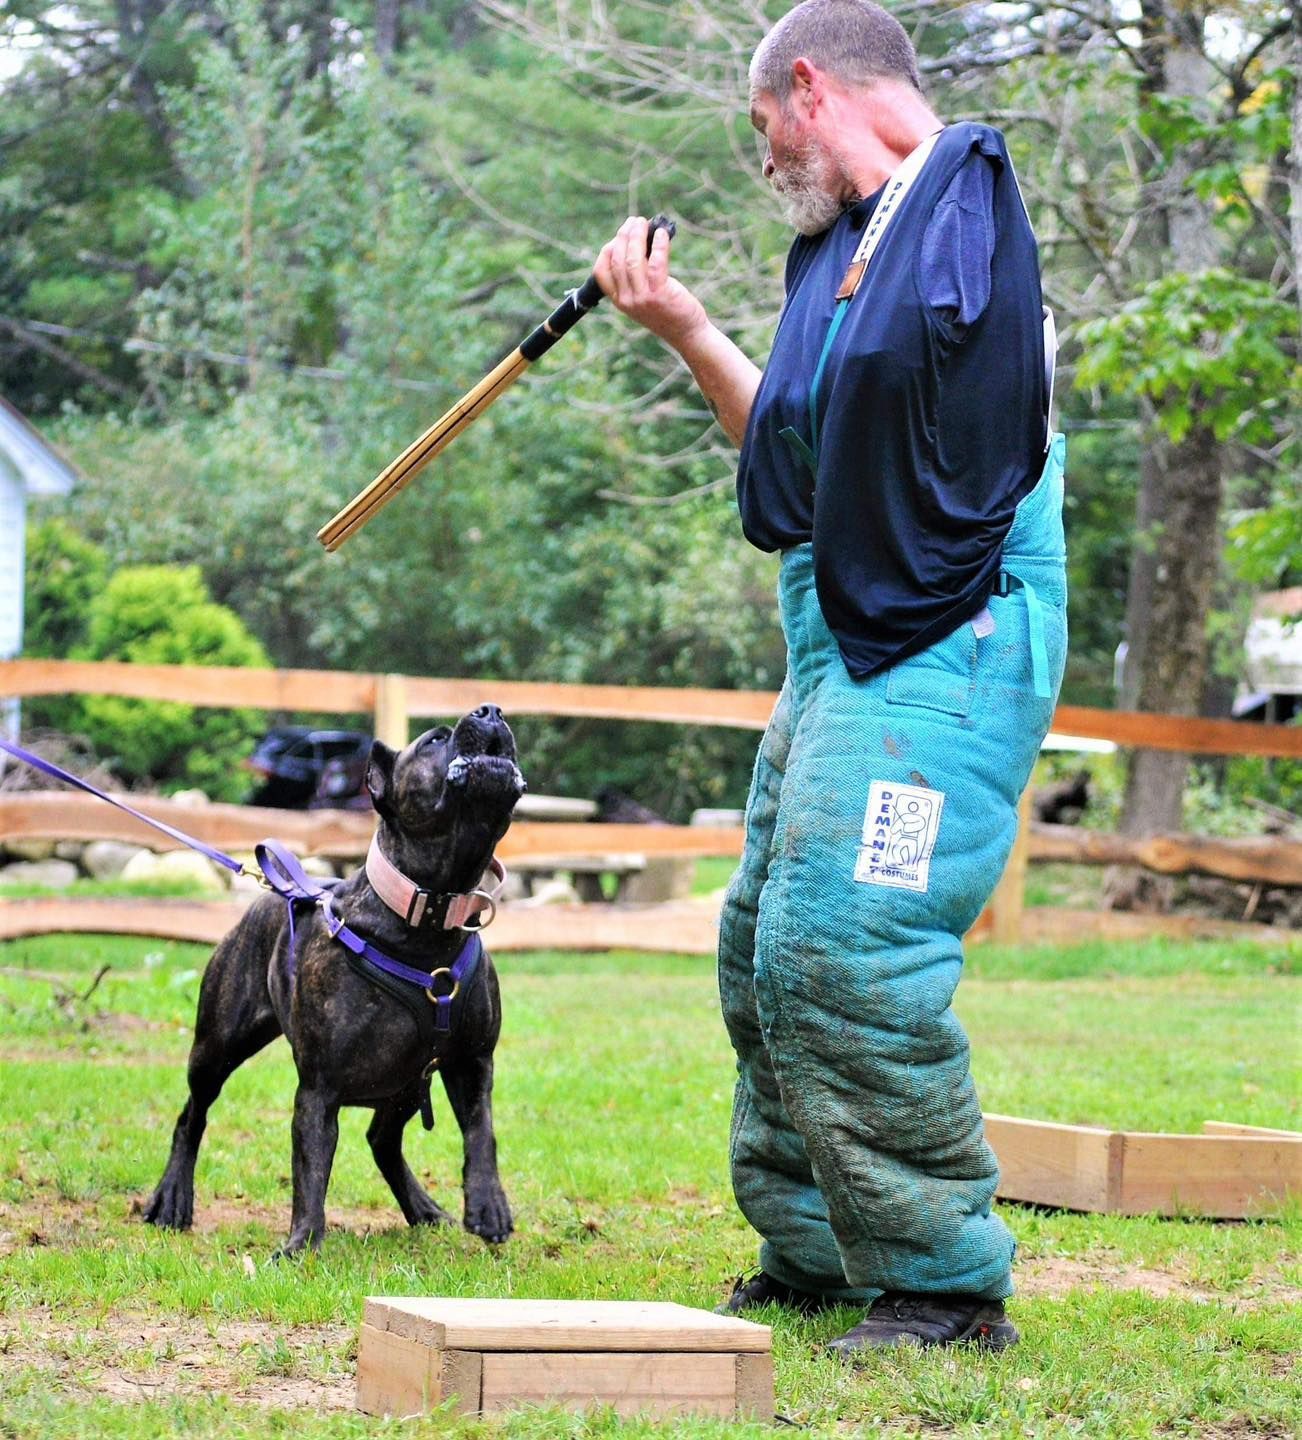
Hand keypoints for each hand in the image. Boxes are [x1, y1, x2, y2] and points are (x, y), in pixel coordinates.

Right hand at [593, 215, 709, 350]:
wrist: (686, 333)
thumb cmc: (666, 311)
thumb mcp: (642, 298)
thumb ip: (634, 278)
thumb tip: (635, 242)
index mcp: (619, 301)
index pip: (600, 271)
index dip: (607, 249)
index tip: (619, 236)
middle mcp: (627, 300)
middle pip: (617, 260)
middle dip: (623, 235)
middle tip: (634, 221)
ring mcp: (642, 298)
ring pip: (633, 259)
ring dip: (637, 235)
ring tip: (643, 223)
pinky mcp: (660, 294)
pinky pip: (656, 262)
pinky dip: (659, 244)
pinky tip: (662, 233)